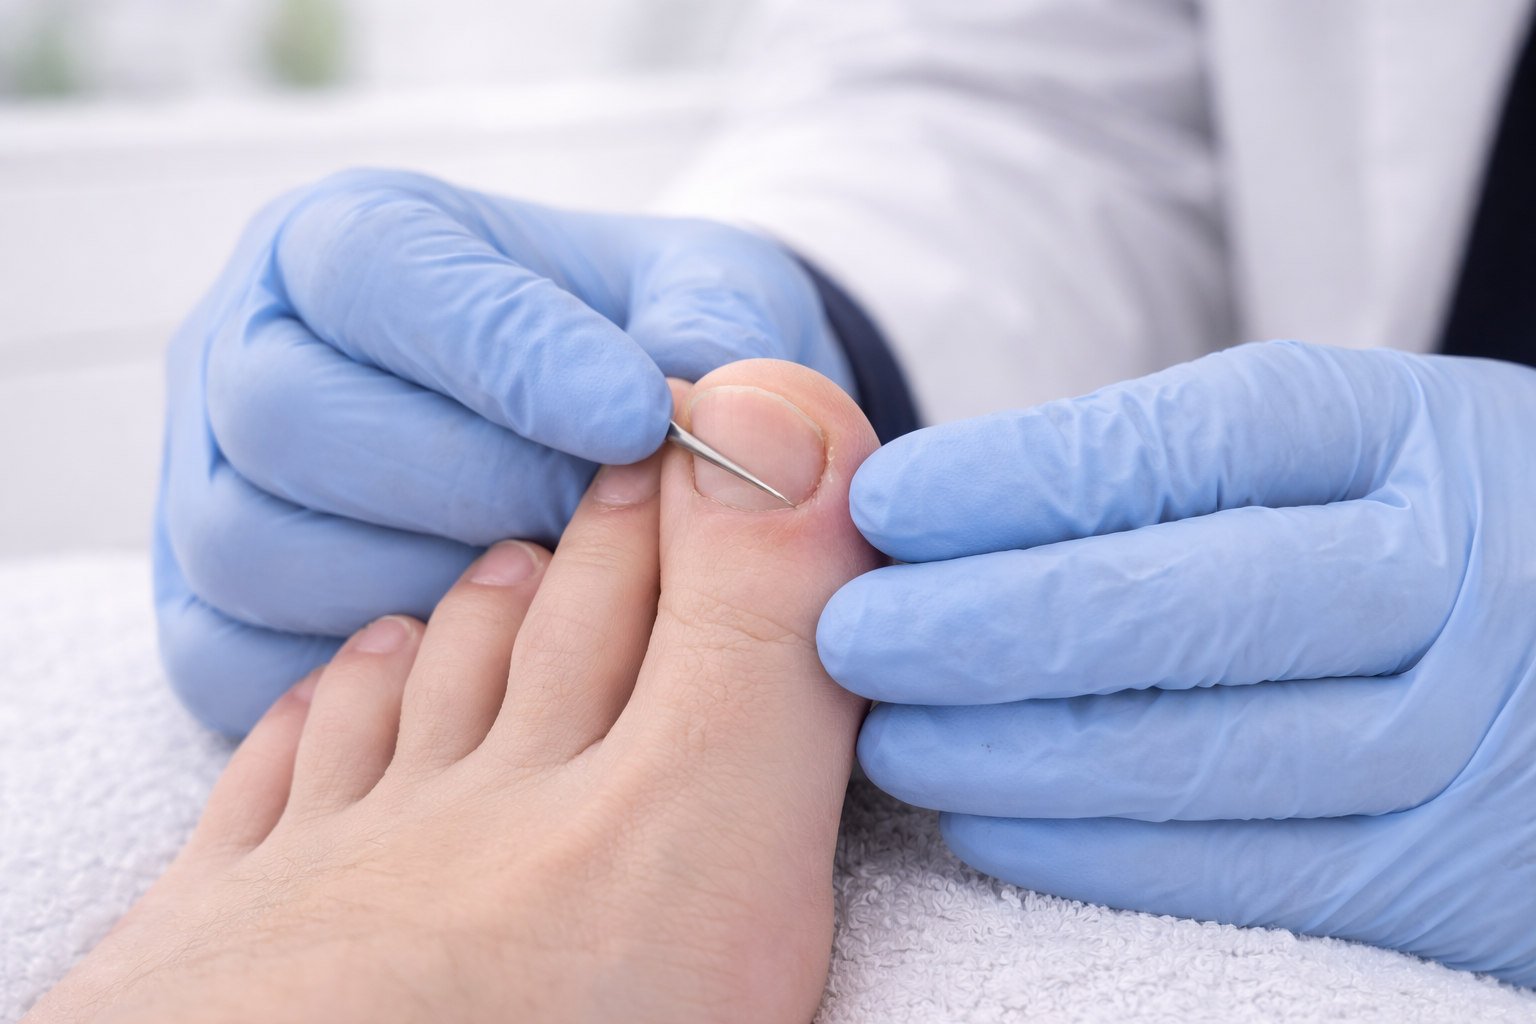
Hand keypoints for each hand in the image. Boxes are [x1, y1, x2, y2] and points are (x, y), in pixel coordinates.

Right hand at [157, 169, 852, 734]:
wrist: (602, 442)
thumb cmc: (640, 354)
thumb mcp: (703, 305)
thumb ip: (721, 336)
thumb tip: (730, 416)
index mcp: (346, 240)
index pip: (378, 270)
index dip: (506, 347)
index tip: (636, 414)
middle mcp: (249, 353)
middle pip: (290, 416)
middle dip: (472, 480)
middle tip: (603, 519)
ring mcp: (212, 487)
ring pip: (255, 548)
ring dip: (427, 588)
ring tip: (562, 593)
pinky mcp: (213, 613)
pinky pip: (238, 663)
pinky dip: (366, 686)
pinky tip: (490, 668)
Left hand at [818, 340, 1535, 983]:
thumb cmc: (1396, 528)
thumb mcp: (1330, 450)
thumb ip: (1156, 470)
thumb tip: (923, 511)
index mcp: (1400, 435)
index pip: (1183, 448)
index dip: (1017, 479)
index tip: (886, 505)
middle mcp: (1444, 575)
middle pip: (1181, 603)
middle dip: (984, 625)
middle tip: (854, 635)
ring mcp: (1455, 729)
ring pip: (1197, 751)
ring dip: (1012, 753)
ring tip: (891, 739)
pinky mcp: (1443, 869)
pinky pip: (1247, 871)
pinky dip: (1094, 853)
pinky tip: (987, 822)